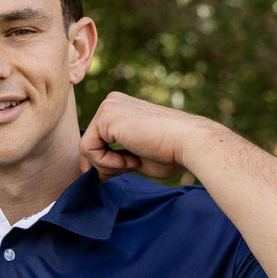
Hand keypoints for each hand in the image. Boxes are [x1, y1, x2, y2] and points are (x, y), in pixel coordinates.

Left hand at [78, 92, 223, 181]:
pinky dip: (106, 162)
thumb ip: (114, 161)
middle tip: (132, 164)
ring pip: (87, 148)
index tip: (128, 167)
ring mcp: (108, 106)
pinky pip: (88, 149)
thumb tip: (94, 175)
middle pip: (90, 143)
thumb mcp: (135, 158)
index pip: (98, 139)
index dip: (106, 161)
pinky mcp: (106, 116)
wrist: (190, 143)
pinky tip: (130, 159)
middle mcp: (112, 103)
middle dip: (105, 163)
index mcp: (120, 109)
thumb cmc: (171, 152)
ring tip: (134, 161)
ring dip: (108, 164)